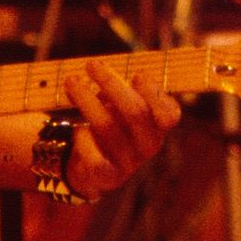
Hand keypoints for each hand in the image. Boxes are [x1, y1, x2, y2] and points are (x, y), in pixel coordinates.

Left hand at [59, 60, 183, 198]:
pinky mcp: (108, 176)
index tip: (137, 75)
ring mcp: (130, 163)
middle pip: (135, 112)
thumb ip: (119, 91)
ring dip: (86, 100)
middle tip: (91, 64)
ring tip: (71, 82)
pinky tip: (77, 127)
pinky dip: (82, 136)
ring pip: (107, 126)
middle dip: (111, 84)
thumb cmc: (112, 123)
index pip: (169, 115)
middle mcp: (149, 145)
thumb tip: (103, 73)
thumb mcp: (121, 105)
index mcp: (159, 127)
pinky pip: (94, 156)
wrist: (94, 167)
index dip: (155, 95)